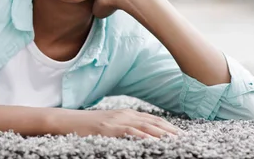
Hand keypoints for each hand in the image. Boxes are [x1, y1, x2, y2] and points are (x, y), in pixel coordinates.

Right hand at [53, 108, 181, 138]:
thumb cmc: (90, 125)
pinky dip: (142, 135)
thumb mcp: (111, 123)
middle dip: (169, 129)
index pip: (152, 119)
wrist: (69, 120)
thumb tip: (143, 133)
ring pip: (144, 126)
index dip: (167, 126)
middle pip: (152, 121)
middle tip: (184, 138)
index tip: (181, 133)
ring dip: (161, 132)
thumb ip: (126, 126)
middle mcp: (124, 114)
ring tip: (174, 139)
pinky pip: (128, 131)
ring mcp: (116, 121)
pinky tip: (152, 139)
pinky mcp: (108, 128)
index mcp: (126, 113)